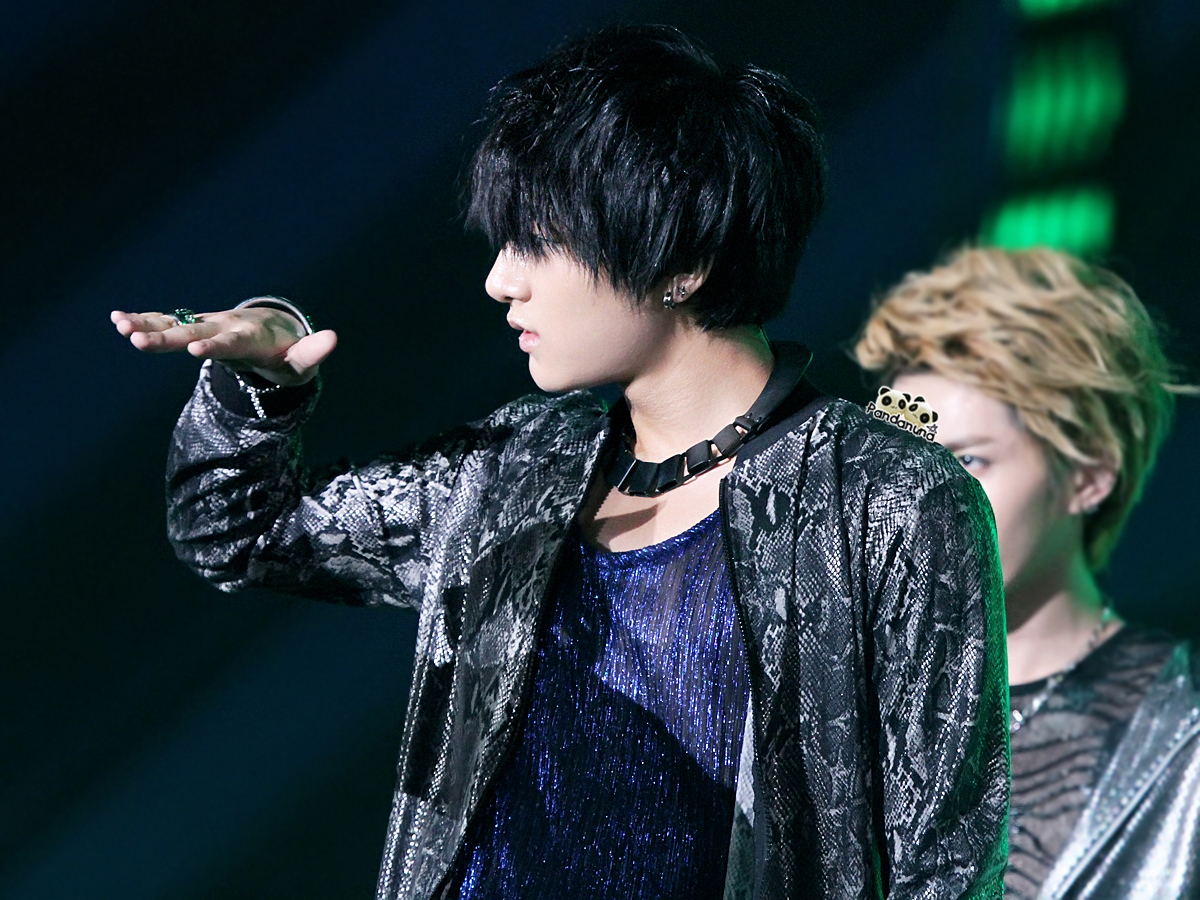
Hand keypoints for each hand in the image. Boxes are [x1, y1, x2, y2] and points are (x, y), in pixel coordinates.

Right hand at [110, 304, 337, 385]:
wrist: (276, 334)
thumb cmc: (289, 353)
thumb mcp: (303, 359)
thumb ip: (313, 351)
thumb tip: (333, 338)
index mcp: (248, 337)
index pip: (229, 343)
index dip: (214, 346)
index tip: (196, 350)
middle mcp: (224, 326)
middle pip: (193, 332)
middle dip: (166, 337)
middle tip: (136, 341)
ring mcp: (207, 325)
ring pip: (175, 324)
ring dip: (147, 325)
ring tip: (118, 325)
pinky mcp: (196, 327)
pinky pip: (168, 322)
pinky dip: (145, 320)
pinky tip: (117, 320)